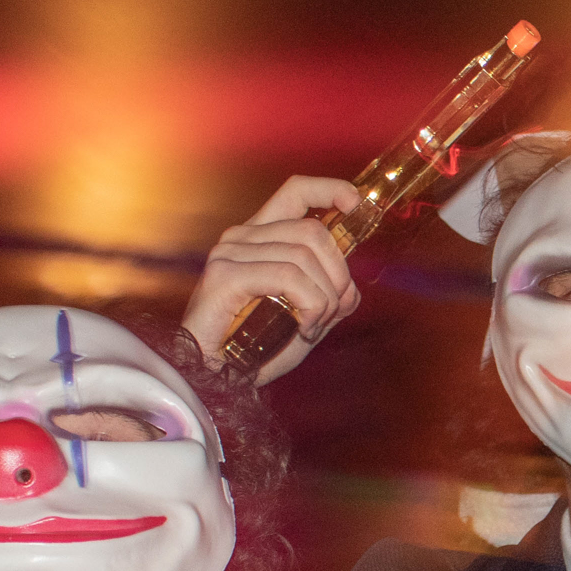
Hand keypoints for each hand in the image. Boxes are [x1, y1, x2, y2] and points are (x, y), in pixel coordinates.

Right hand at [181, 175, 367, 385]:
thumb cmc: (252, 351)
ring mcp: (229, 254)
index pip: (296, 192)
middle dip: (338, 274)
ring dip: (324, 299)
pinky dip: (309, 305)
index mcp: (259, 237)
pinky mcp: (224, 276)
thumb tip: (352, 291)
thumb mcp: (303, 319)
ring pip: (304, 256)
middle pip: (312, 230)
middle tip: (331, 312)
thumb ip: (327, 299)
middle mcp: (241, 238)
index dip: (330, 190)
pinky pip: (288, 277)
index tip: (356, 204)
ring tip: (312, 327)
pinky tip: (304, 328)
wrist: (213, 379)